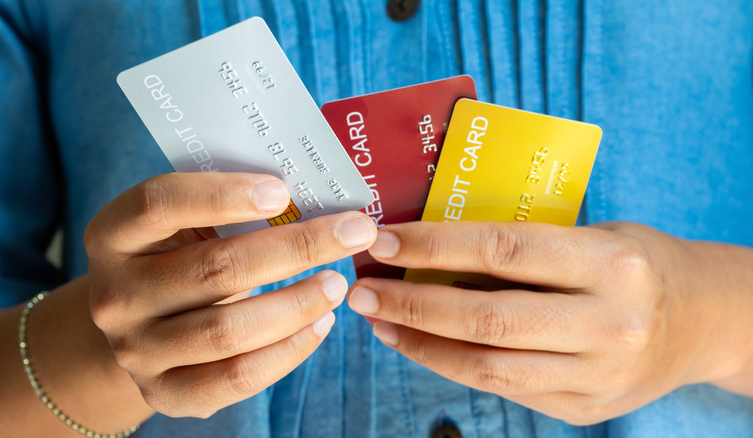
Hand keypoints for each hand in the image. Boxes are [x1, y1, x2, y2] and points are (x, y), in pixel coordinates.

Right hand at [85, 172, 375, 417]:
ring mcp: (136, 350)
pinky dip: (289, 350)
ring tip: (339, 283)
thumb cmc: (178, 259)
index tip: (283, 191)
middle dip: (297, 248)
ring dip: (298, 304)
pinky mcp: (166, 393)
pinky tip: (321, 324)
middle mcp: (116, 295)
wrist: (141, 327)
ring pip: (229, 330)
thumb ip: (227, 209)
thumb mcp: (184, 226)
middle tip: (354, 232)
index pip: (158, 204)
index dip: (221, 194)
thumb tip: (314, 197)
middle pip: (214, 268)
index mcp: (112, 235)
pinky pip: (237, 377)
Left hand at [347, 221, 752, 423]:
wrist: (703, 322)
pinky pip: (501, 387)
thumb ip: (526, 242)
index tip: (384, 240)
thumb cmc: (637, 263)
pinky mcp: (583, 409)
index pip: (503, 250)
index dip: (435, 245)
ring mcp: (597, 377)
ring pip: (485, 365)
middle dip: (411, 303)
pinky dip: (450, 365)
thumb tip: (433, 242)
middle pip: (486, 317)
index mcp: (610, 265)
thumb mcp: (594, 234)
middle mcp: (608, 325)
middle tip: (361, 289)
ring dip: (419, 342)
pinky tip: (418, 344)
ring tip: (377, 320)